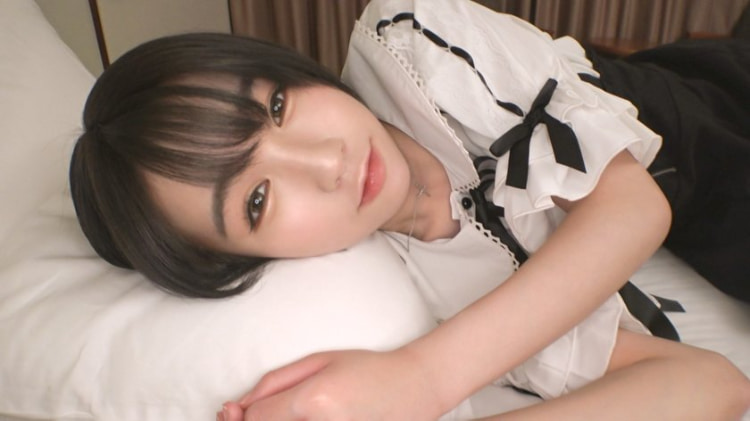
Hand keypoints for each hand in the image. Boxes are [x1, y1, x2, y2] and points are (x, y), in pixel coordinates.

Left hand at [220, 349, 443, 420]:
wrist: (414, 386)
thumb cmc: (368, 368)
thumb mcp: (319, 360)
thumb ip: (275, 382)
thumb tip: (241, 406)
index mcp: (313, 401)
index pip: (255, 420)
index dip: (242, 415)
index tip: (241, 407)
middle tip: (254, 415)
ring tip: (286, 415)